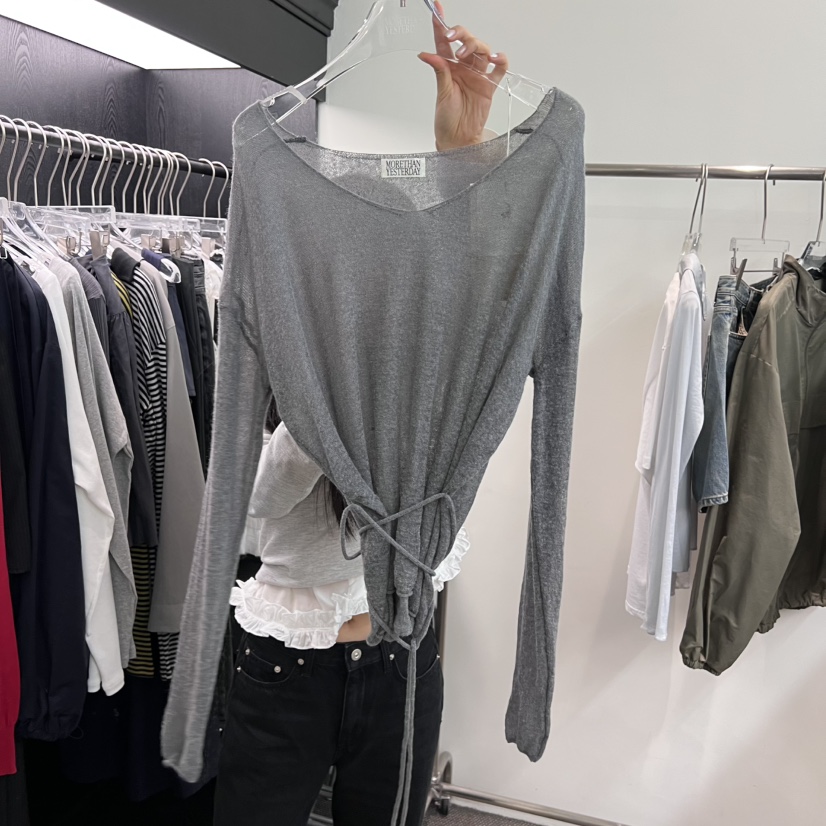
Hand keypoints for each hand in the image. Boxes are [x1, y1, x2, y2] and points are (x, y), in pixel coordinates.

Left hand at [418, 2, 508, 150]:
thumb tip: (426, 54)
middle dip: (462, 35)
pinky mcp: (489, 86)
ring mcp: (477, 76)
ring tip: (466, 54)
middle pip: (467, 41)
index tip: (437, 10)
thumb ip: (439, 71)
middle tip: (454, 40)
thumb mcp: (441, 93)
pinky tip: (495, 58)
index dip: (441, 24)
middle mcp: (463, 69)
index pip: (444, 42)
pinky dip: (500, 59)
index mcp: (448, 68)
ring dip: (476, 46)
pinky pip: (499, 68)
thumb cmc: (447, 119)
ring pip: (482, 50)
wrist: (459, 138)